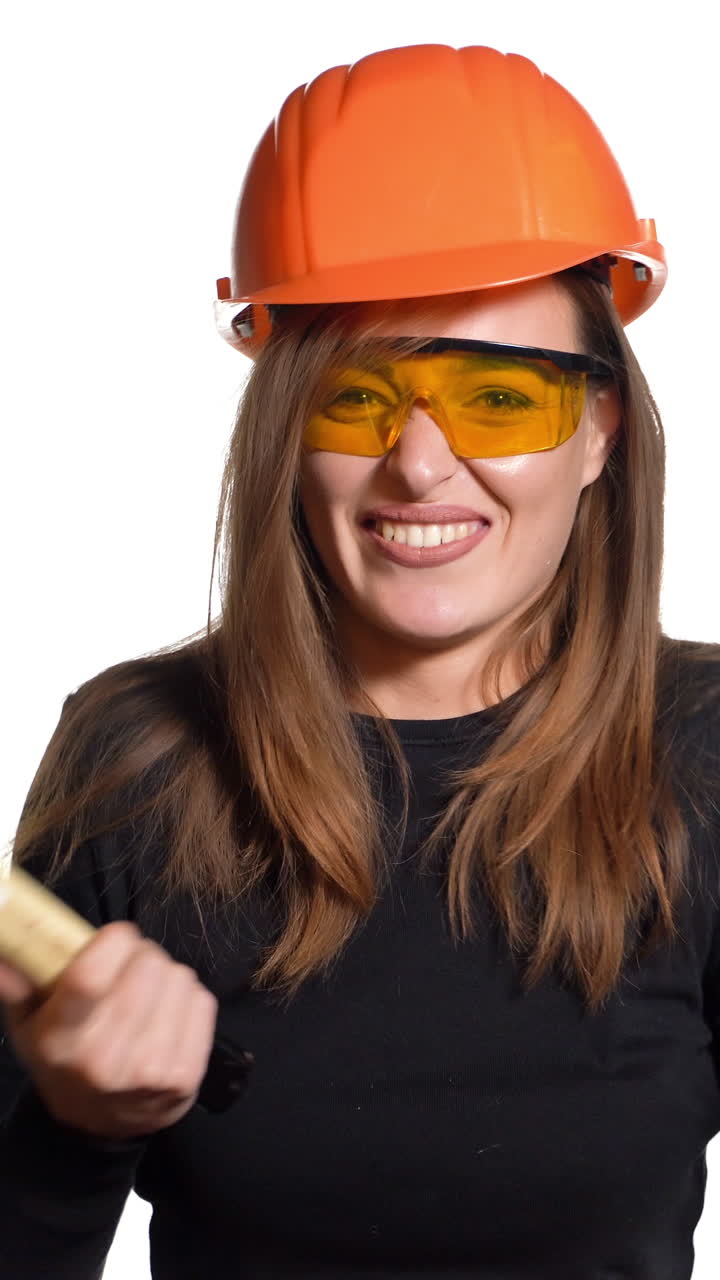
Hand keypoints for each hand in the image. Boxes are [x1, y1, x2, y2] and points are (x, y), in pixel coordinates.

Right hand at [0, 923, 217, 1139]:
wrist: (102, 1125)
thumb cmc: (65, 1060)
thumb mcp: (29, 1025)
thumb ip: (17, 985)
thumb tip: (6, 956)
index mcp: (60, 1041)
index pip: (90, 977)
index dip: (112, 943)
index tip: (115, 936)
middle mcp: (104, 1060)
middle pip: (145, 967)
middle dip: (139, 954)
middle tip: (128, 968)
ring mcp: (150, 1071)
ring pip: (177, 978)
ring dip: (164, 975)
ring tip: (146, 994)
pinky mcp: (185, 1076)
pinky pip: (201, 1001)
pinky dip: (186, 998)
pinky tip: (166, 1014)